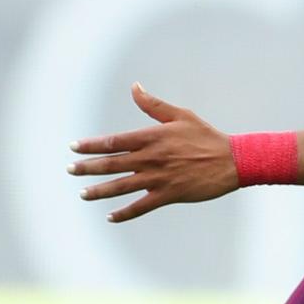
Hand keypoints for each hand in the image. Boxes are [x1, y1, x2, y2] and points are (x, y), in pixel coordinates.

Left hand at [67, 84, 238, 222]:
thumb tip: (134, 87)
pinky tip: (110, 216)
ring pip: (121, 186)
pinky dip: (124, 213)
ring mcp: (159, 178)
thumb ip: (154, 105)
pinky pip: (141, 206)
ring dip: (99, 191)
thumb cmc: (207, 136)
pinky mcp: (169, 194)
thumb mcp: (181, 115)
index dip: (91, 145)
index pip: (113, 141)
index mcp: (152, 138)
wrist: (234, 161)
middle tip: (70, 169)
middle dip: (87, 167)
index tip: (73, 147)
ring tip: (82, 194)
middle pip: (111, 164)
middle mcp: (152, 158)